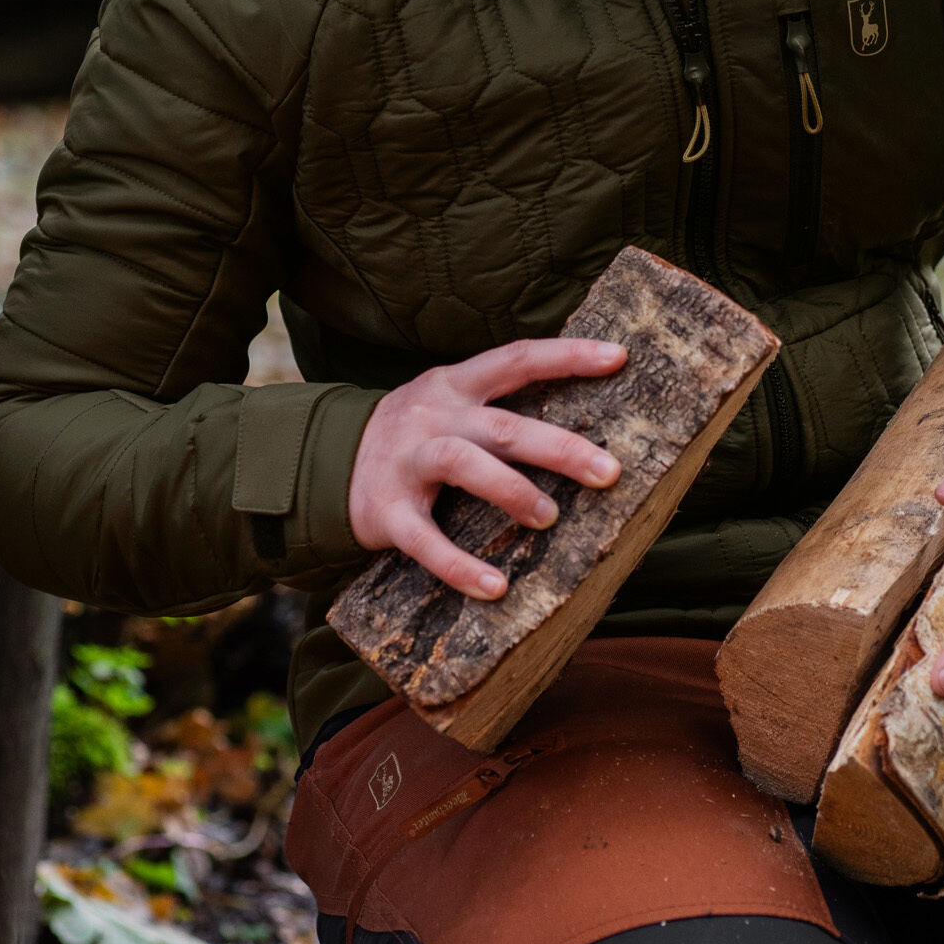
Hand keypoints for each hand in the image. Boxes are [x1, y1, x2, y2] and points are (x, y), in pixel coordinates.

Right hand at [347, 338, 627, 599]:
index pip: (516, 359)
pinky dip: (459, 566)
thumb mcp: (450, 404)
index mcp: (455, 385)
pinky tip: (495, 587)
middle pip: (501, 425)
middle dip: (559, 447)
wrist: (324, 462)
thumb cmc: (416, 437)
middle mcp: (433, 416)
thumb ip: (501, 408)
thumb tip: (585, 432)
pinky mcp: (386, 512)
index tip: (618, 357)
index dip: (567, 356)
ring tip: (550, 519)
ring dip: (512, 491)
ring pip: (463, 464)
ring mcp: (407, 462)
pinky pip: (424, 540)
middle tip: (609, 473)